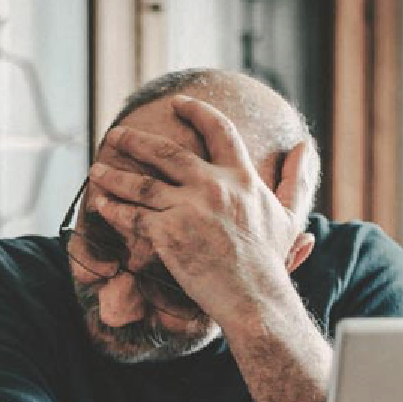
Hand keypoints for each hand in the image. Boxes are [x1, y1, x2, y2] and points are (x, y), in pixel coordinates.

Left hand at [90, 95, 314, 327]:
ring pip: (140, 183)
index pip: (217, 130)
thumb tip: (305, 148)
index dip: (196, 112)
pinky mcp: (167, 234)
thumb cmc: (270, 262)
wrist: (253, 297)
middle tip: (118, 134)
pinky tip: (99, 204)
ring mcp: (188, 208)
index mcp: (242, 177)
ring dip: (114, 174)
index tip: (177, 103)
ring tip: (96, 169)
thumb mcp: (291, 215)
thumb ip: (296, 179)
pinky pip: (131, 216)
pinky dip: (112, 208)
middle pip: (166, 152)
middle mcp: (213, 186)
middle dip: (137, 141)